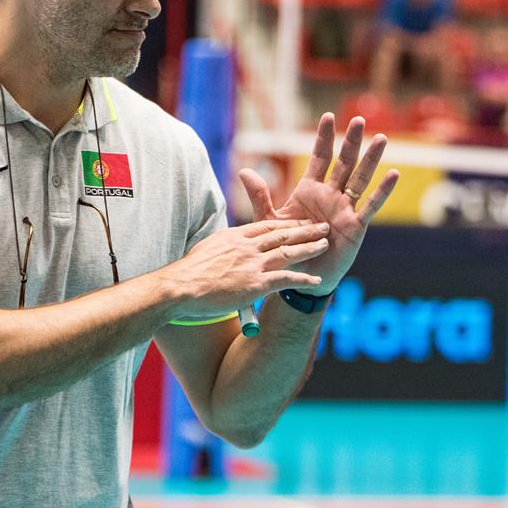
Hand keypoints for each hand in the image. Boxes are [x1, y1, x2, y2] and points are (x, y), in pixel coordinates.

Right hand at [168, 218, 329, 318]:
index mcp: (234, 236)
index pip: (265, 226)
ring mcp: (253, 264)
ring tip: (325, 245)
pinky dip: (303, 279)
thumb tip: (224, 249)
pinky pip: (286, 279)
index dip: (285, 224)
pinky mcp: (256, 283)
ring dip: (309, 248)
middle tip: (322, 226)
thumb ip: (221, 247)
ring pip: (288, 252)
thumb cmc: (188, 272)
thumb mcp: (206, 249)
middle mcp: (247, 246)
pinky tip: (316, 280)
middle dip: (305, 230)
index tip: (299, 222)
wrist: (182, 286)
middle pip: (282, 234)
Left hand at [238, 113, 398, 296]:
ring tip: (382, 138)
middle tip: (358, 119)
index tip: (326, 117)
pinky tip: (394, 174)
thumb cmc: (286, 248)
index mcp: (310, 190)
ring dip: (371, 160)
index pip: (318, 158)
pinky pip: (370, 206)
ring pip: (360, 179)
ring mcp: (345, 209)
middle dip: (350, 141)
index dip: (322, 139)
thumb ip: (260, 196)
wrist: (299, 277)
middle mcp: (331, 195)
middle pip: (342, 163)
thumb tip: (244, 171)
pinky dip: (382, 191)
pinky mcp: (356, 226)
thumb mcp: (270, 221)